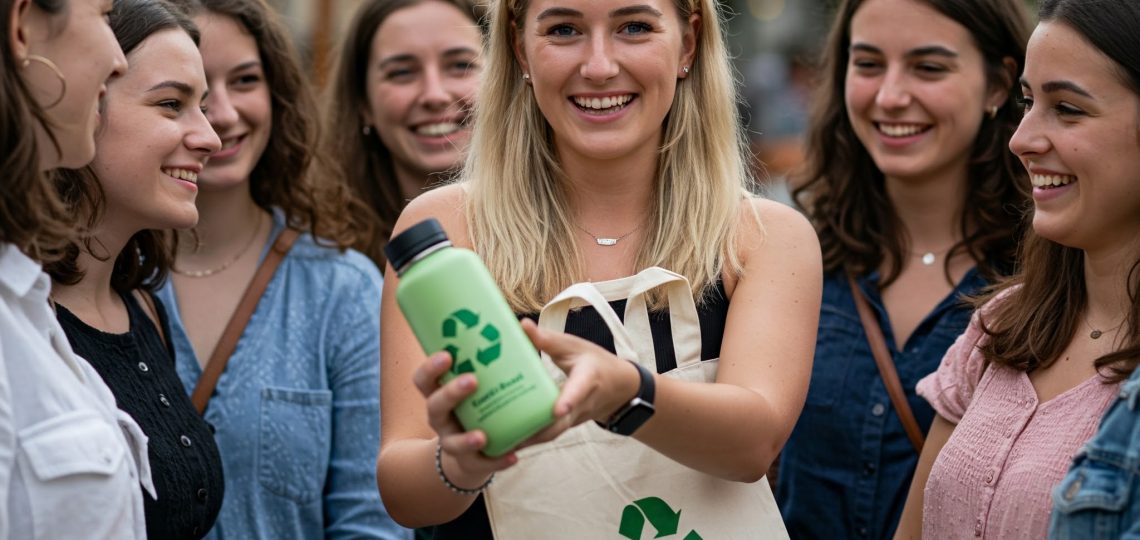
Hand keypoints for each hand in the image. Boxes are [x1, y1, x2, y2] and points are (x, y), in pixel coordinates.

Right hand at [411, 351, 517, 485]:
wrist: (479, 446)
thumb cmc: (481, 401)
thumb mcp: (483, 379)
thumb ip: (496, 357)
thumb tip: (526, 324)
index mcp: (440, 393)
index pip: (424, 380)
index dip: (430, 368)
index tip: (448, 354)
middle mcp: (441, 418)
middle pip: (434, 407)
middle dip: (451, 393)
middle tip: (473, 380)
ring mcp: (453, 441)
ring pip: (453, 443)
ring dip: (467, 439)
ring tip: (483, 435)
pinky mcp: (473, 462)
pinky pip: (483, 464)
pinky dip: (497, 461)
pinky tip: (513, 456)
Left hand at [519, 319, 640, 444]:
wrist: (618, 388)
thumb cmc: (594, 362)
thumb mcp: (575, 346)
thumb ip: (548, 339)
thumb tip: (522, 324)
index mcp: (588, 379)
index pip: (580, 390)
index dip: (569, 400)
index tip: (558, 410)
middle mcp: (583, 403)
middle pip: (561, 422)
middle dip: (539, 430)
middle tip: (513, 435)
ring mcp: (575, 419)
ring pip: (552, 433)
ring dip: (530, 439)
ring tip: (503, 443)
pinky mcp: (566, 426)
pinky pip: (548, 435)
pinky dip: (529, 439)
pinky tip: (507, 441)